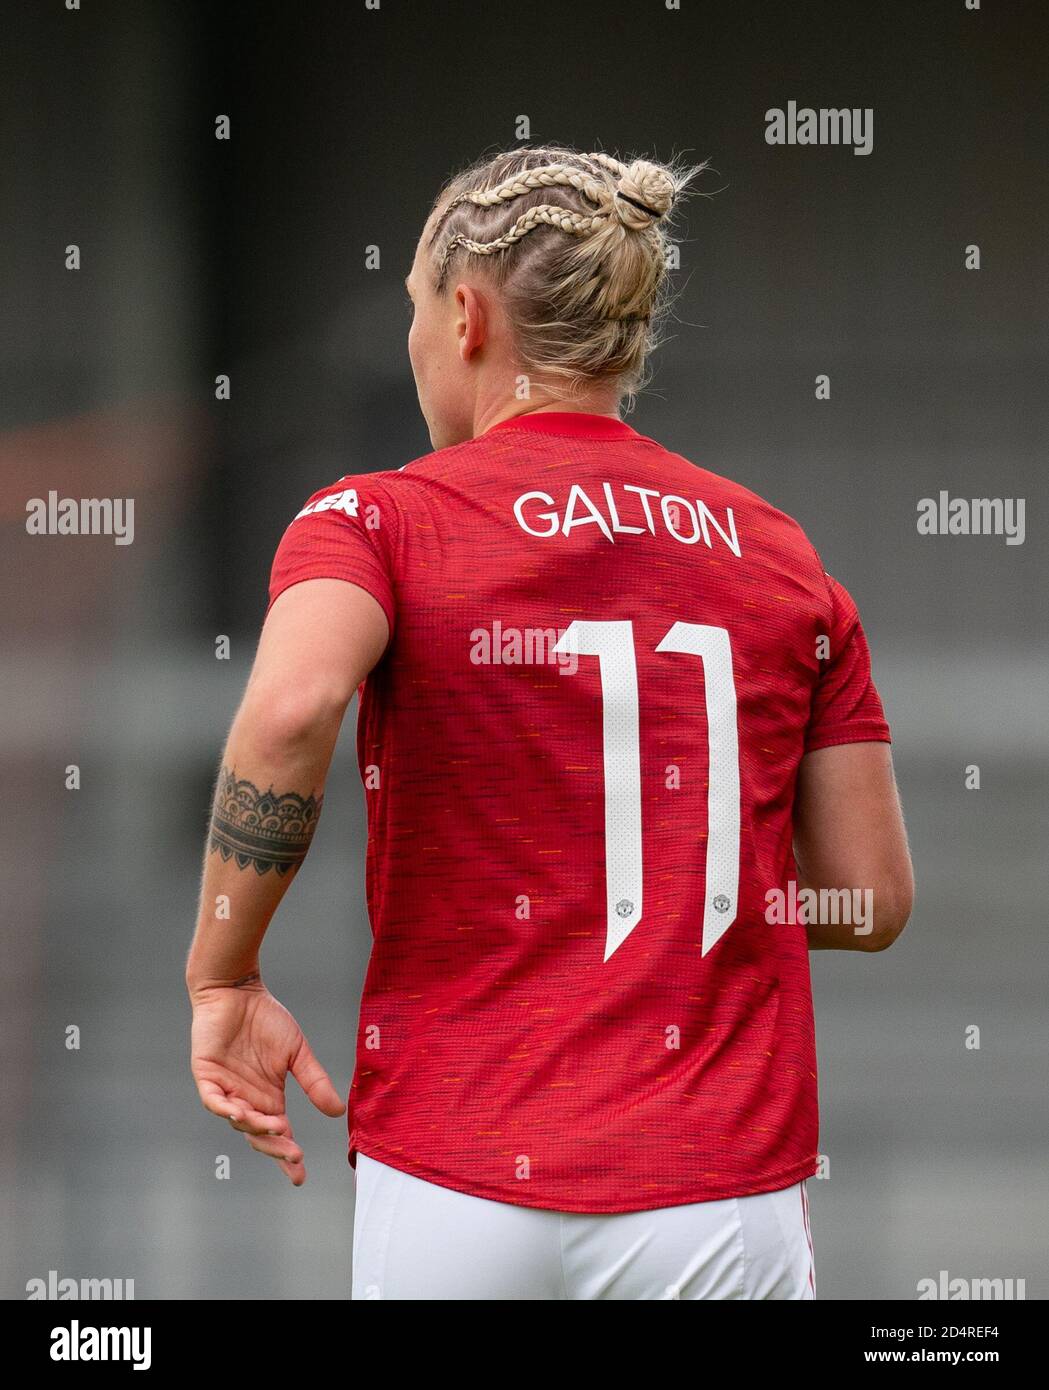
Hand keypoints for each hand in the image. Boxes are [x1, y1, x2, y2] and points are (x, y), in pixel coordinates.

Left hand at [189, 978, 345, 1184]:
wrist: (238, 991)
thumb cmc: (266, 1018)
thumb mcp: (297, 1053)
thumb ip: (314, 1081)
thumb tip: (338, 1113)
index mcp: (269, 1098)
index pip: (278, 1135)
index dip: (286, 1156)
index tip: (299, 1177)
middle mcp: (247, 1100)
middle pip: (259, 1135)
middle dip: (275, 1148)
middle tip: (293, 1156)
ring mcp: (225, 1090)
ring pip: (238, 1120)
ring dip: (256, 1127)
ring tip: (278, 1127)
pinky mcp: (207, 1076)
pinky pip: (213, 1100)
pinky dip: (224, 1109)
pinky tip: (239, 1113)